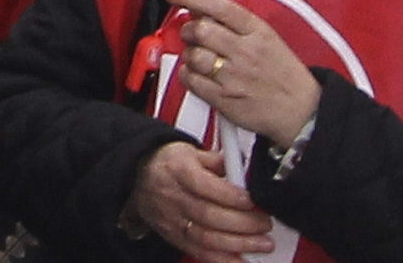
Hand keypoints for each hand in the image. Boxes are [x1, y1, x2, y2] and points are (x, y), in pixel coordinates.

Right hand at [124, 141, 274, 261]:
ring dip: (239, 244)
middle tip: (264, 224)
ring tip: (262, 243)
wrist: (138, 176)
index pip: (203, 185)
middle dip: (242, 223)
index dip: (230, 195)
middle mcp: (173, 196)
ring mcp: (172, 219)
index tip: (252, 201)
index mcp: (177, 169)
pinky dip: (223, 259)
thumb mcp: (191, 152)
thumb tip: (243, 165)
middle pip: (208, 215)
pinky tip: (242, 259)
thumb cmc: (169, 164)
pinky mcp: (174, 237)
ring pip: (206, 237)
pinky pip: (200, 252)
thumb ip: (218, 160)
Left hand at [166, 0, 320, 144]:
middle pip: (200, 30)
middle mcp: (245, 52)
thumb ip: (237, 25)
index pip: (219, 7)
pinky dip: (188, 76)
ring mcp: (233, 76)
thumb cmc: (285, 76)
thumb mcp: (269, 40)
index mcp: (258, 33)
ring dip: (190, 55)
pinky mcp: (224, 98)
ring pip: (192, 55)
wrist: (304, 112)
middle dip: (189, 30)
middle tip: (193, 35)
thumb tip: (202, 11)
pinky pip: (190, 80)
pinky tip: (200, 76)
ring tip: (202, 59)